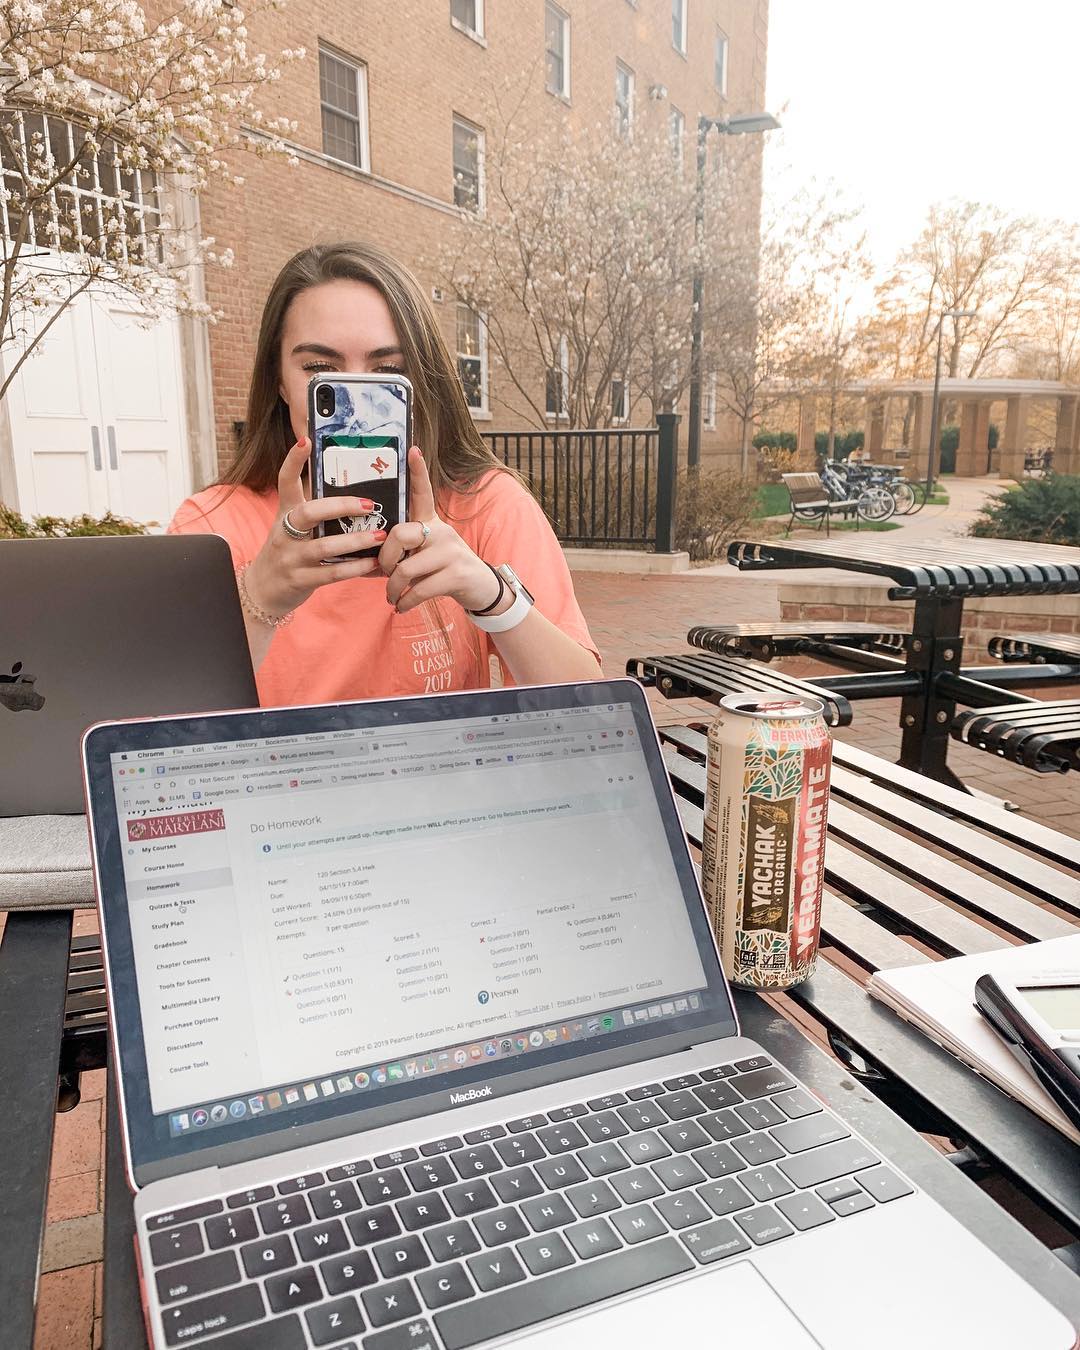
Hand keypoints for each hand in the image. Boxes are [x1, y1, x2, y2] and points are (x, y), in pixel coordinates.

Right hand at [244, 436, 387, 617]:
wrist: (262, 589)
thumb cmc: (287, 551)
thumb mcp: (292, 528)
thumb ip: (315, 512)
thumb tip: (352, 490)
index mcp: (285, 513)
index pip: (285, 481)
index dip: (293, 460)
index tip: (306, 440)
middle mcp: (284, 533)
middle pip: (309, 513)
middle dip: (341, 506)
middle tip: (369, 505)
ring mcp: (290, 557)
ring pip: (324, 546)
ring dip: (356, 541)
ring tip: (380, 536)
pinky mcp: (299, 580)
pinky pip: (331, 573)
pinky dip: (354, 568)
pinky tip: (372, 564)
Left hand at [380, 447, 501, 613]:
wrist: (480, 589)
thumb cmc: (442, 570)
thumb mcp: (426, 555)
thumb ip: (403, 552)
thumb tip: (369, 560)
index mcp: (431, 523)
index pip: (423, 494)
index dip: (418, 473)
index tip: (412, 450)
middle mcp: (442, 532)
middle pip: (399, 535)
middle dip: (385, 560)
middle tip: (385, 574)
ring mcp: (451, 552)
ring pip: (405, 569)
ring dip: (393, 589)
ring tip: (392, 597)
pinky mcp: (456, 574)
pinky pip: (419, 589)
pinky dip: (405, 602)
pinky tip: (402, 606)